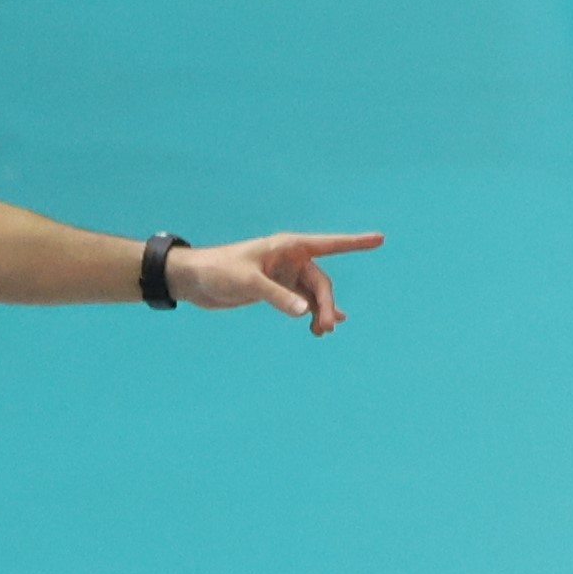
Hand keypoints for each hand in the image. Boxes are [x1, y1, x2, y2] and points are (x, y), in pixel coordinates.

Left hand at [173, 232, 385, 336]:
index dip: (355, 243)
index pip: (329, 244)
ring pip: (314, 295)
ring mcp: (285, 275)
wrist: (194, 280)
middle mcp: (290, 259)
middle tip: (324, 330)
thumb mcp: (247, 282)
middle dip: (326, 305)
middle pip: (321, 282)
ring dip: (320, 313)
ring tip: (321, 333)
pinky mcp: (276, 290)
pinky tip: (323, 326)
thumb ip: (277, 297)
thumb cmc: (217, 271)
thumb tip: (305, 313)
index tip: (379, 239)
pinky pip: (303, 302)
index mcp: (287, 247)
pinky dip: (312, 314)